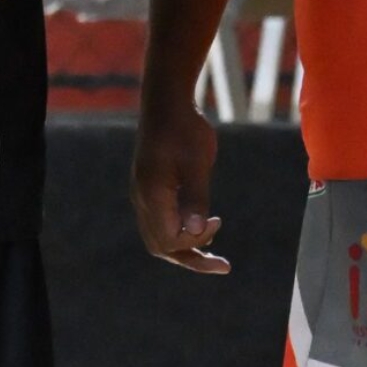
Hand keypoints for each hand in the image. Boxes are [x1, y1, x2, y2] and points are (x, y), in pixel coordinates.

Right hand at [131, 99, 227, 273]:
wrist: (167, 101)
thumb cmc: (184, 129)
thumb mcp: (197, 162)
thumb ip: (195, 198)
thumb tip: (195, 232)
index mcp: (152, 194)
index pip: (169, 240)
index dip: (194, 241)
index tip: (217, 221)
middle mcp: (143, 199)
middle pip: (161, 246)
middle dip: (191, 259)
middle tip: (223, 265)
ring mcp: (144, 194)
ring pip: (159, 237)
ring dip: (186, 249)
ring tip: (214, 253)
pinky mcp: (150, 188)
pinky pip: (161, 222)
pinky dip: (180, 233)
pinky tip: (201, 226)